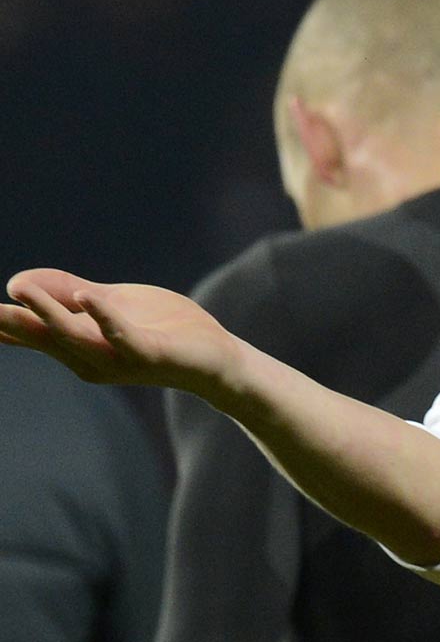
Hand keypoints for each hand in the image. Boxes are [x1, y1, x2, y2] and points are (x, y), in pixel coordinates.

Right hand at [1, 270, 239, 398]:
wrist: (216, 356)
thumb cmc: (161, 328)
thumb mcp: (108, 301)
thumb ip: (66, 290)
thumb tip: (14, 282)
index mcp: (75, 346)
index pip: (27, 334)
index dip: (0, 325)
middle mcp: (89, 358)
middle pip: (42, 337)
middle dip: (10, 321)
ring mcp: (118, 359)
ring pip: (74, 337)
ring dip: (46, 313)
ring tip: (21, 289)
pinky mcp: (150, 354)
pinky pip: (123, 336)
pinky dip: (104, 317)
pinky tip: (88, 297)